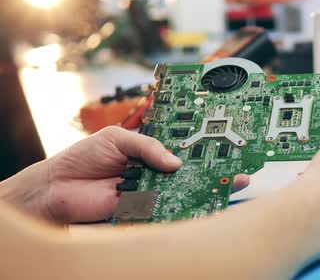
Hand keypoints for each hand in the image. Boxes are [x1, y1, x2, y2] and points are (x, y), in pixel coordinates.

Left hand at [0, 126, 248, 223]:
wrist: (56, 188)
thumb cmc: (82, 157)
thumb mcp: (116, 138)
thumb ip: (147, 147)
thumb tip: (175, 162)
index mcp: (150, 149)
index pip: (182, 145)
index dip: (202, 144)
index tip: (225, 143)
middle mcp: (154, 169)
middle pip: (189, 170)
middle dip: (213, 169)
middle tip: (237, 169)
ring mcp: (149, 189)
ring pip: (182, 189)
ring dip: (204, 188)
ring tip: (226, 185)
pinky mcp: (141, 209)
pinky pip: (165, 207)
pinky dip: (182, 206)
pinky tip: (201, 202)